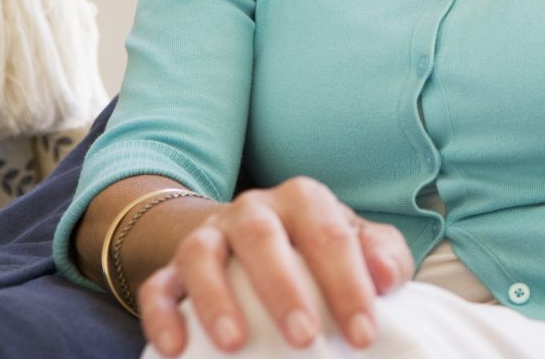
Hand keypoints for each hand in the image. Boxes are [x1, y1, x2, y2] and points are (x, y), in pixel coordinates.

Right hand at [137, 177, 413, 355]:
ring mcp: (208, 235)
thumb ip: (383, 254)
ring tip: (234, 344)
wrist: (250, 239)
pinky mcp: (171, 268)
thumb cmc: (316, 248)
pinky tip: (174, 348)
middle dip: (284, 289)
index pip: (330, 236)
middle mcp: (252, 209)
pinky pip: (157, 286)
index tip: (363, 335)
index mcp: (304, 199)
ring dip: (216, 298)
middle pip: (262, 237)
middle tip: (305, 338)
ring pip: (202, 254)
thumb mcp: (357, 243)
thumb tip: (387, 277)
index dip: (349, 286)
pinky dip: (162, 315)